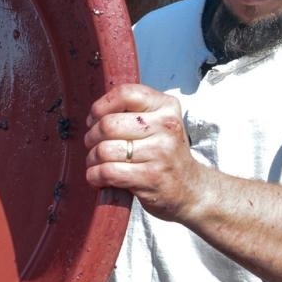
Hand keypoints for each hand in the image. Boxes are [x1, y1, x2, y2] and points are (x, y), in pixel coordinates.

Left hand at [83, 83, 210, 223]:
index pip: (125, 94)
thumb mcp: (158, 124)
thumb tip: (94, 116)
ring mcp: (160, 152)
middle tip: (93, 145)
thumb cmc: (165, 154)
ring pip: (104, 150)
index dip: (101, 107)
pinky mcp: (150, 177)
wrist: (190, 188)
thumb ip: (133, 112)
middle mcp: (166, 126)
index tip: (94, 119)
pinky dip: (95, 176)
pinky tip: (99, 177)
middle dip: (91, 137)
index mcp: (166, 106)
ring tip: (97, 163)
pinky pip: (107, 172)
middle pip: (108, 124)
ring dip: (92, 159)